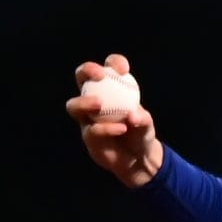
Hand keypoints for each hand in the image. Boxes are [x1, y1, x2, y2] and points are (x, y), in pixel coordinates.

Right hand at [68, 54, 162, 187]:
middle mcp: (94, 98)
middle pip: (81, 77)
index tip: (123, 70)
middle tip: (100, 75)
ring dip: (84, 102)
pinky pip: (92, 130)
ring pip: (74, 105)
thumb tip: (132, 115)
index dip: (114, 63)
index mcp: (111, 87)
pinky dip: (106, 128)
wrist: (138, 158)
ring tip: (99, 104)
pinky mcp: (88, 135)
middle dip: (87, 70)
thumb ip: (142, 119)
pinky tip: (121, 129)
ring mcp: (87, 117)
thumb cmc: (141, 133)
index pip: (109, 67)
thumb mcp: (147, 124)